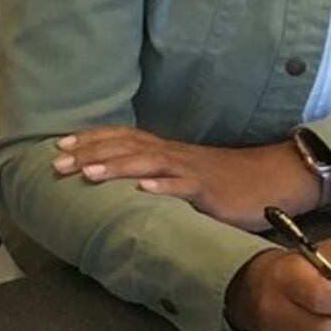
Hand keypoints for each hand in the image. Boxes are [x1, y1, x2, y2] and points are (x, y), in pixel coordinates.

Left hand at [56, 127, 316, 227]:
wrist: (273, 177)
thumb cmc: (228, 183)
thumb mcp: (186, 178)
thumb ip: (159, 180)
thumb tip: (126, 192)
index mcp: (166, 151)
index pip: (121, 138)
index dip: (90, 139)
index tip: (58, 145)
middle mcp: (173, 154)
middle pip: (126, 146)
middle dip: (89, 153)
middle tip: (57, 162)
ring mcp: (191, 170)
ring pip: (148, 163)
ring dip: (116, 166)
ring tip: (88, 174)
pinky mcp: (210, 190)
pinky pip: (185, 187)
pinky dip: (163, 188)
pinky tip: (143, 192)